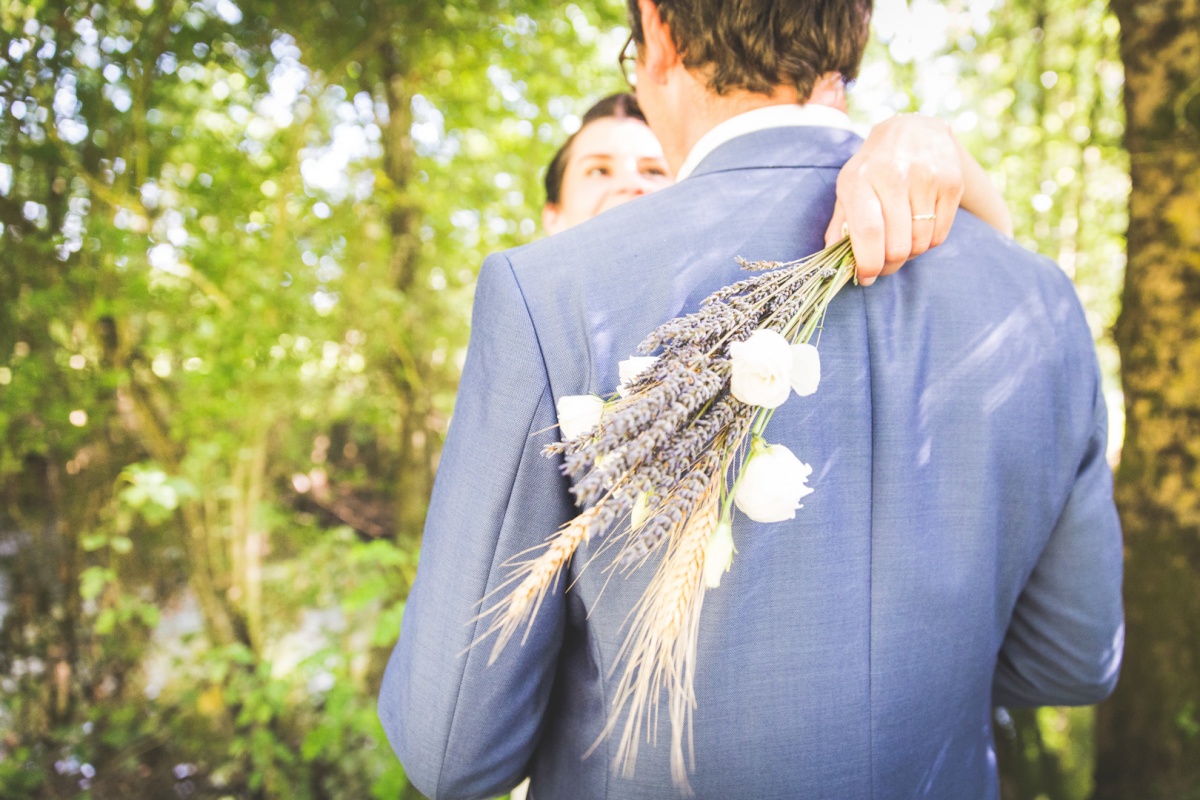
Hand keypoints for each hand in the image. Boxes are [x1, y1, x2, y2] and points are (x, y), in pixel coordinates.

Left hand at [825, 115, 964, 285]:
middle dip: (888, 265)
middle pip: (897, 245)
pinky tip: (918, 228)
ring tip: (900, 242)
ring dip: (909, 253)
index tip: (866, 277)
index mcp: (861, 179)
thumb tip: (830, 259)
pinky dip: (928, 242)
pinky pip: (940, 234)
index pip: (868, 232)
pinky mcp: (951, 182)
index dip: (868, 263)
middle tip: (884, 265)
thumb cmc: (874, 166)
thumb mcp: (849, 186)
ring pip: (920, 243)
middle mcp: (894, 176)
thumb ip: (839, 224)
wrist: (915, 130)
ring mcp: (926, 178)